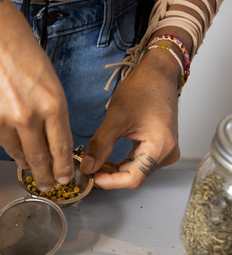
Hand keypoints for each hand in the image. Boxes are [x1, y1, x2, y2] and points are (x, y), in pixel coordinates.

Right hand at [0, 0, 73, 190]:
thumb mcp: (47, 76)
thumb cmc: (15, 42)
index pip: (62, 147)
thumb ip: (49, 108)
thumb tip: (48, 133)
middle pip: (40, 159)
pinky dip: (8, 145)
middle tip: (48, 185)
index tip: (65, 177)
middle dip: (45, 176)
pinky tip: (12, 144)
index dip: (63, 168)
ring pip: (18, 154)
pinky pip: (0, 140)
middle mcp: (29, 116)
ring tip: (30, 170)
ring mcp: (4, 120)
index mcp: (52, 103)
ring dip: (25, 164)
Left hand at [80, 47, 181, 188]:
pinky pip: (137, 163)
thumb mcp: (116, 118)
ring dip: (113, 169)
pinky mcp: (159, 148)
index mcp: (161, 147)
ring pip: (134, 171)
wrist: (158, 73)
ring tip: (93, 161)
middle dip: (109, 174)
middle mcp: (166, 154)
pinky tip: (106, 158)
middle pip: (134, 176)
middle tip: (87, 167)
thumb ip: (100, 145)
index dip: (110, 181)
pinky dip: (120, 162)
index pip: (133, 178)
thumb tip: (87, 167)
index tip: (91, 176)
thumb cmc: (143, 88)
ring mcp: (164, 152)